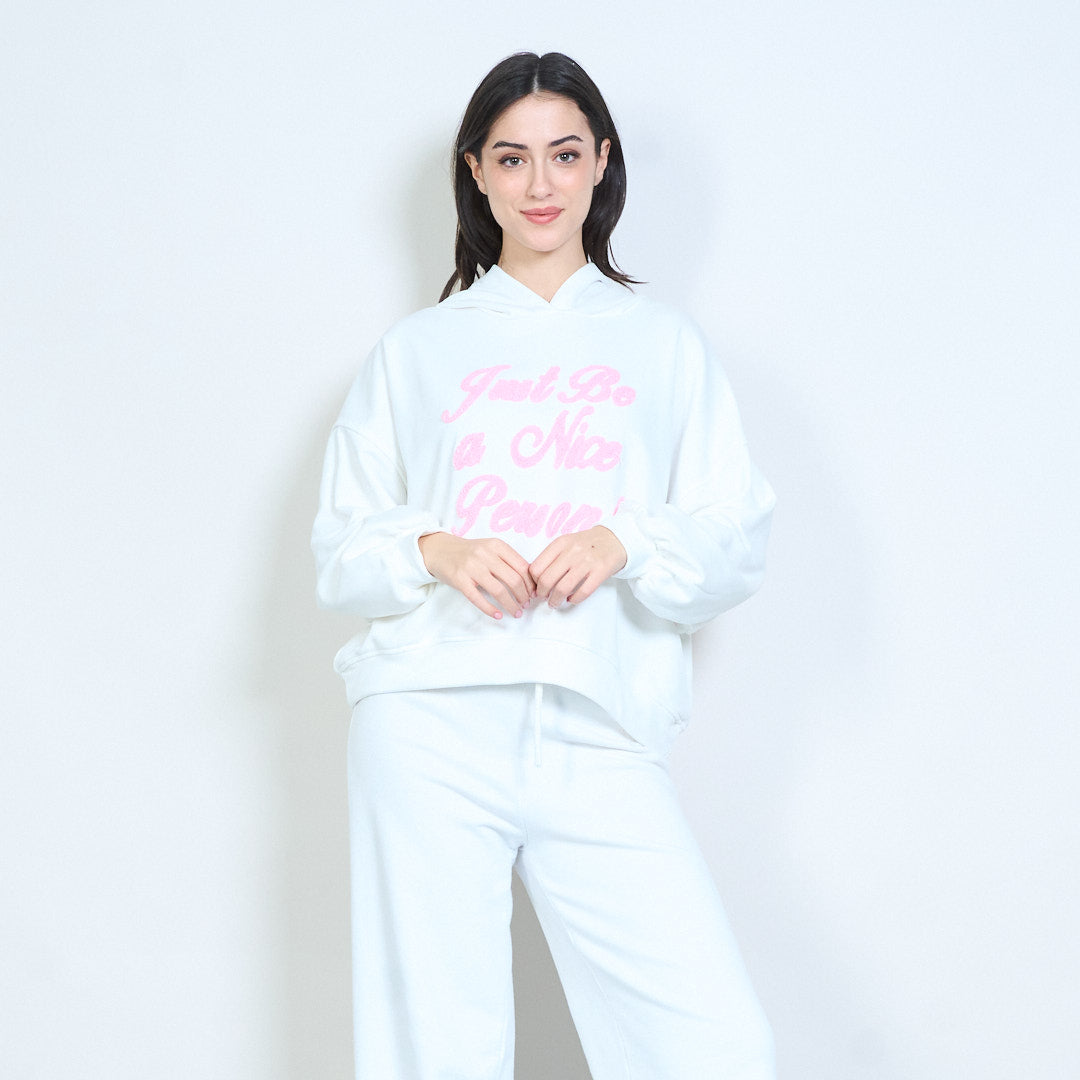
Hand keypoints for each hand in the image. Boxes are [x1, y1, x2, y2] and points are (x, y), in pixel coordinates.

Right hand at [418, 532, 534, 619]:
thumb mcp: (490, 549)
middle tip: (526, 605)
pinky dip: (490, 609)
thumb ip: (507, 561)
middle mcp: (485, 554)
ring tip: (516, 612)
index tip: (534, 593)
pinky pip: (478, 598)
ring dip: (511, 605)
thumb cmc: (469, 552)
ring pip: (499, 590)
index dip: (531, 583)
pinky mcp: (459, 580)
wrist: (439, 550)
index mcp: (496, 545)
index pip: (522, 566)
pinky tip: (498, 615)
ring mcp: (471, 567)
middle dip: (523, 596)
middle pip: (513, 580)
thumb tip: (530, 583)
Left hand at [529, 526, 626, 608]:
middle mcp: (572, 551)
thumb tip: (535, 581)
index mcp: (560, 543)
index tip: (536, 588)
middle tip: (543, 598)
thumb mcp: (566, 543)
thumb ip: (551, 558)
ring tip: (555, 603)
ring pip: (563, 588)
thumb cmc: (586, 544)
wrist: (614, 540)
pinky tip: (571, 599)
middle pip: (547, 579)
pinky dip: (574, 600)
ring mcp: (587, 561)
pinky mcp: (600, 571)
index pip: (537, 567)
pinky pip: (583, 592)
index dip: (533, 582)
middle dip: (542, 594)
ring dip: (555, 600)